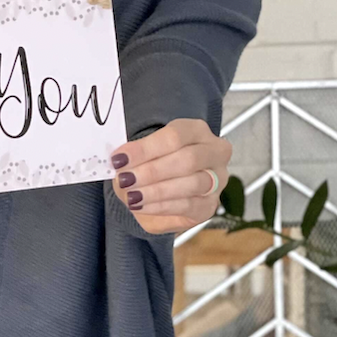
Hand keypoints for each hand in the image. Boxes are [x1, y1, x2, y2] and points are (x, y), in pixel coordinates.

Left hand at [110, 118, 231, 234]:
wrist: (164, 182)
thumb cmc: (155, 159)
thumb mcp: (145, 150)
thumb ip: (135, 153)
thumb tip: (119, 162)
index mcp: (197, 130)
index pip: (174, 136)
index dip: (145, 149)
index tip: (119, 159)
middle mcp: (214, 152)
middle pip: (187, 160)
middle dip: (152, 171)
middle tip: (126, 179)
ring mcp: (217, 180)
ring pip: (191, 184)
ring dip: (156, 191)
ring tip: (132, 195)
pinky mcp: (210, 205)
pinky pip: (188, 206)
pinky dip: (161, 206)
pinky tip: (141, 205)